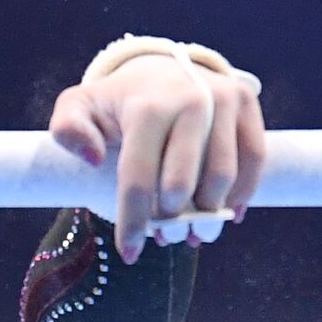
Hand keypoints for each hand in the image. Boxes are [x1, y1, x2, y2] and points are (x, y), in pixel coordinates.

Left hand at [48, 53, 265, 262]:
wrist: (160, 67)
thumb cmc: (116, 100)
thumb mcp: (77, 107)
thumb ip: (68, 130)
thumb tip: (94, 158)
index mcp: (147, 106)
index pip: (138, 176)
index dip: (133, 221)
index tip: (129, 254)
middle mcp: (191, 100)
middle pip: (184, 182)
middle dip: (171, 220)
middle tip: (164, 238)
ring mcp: (224, 100)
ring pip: (222, 177)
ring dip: (208, 216)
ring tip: (191, 234)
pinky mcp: (247, 104)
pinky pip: (253, 161)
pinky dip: (242, 194)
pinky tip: (225, 216)